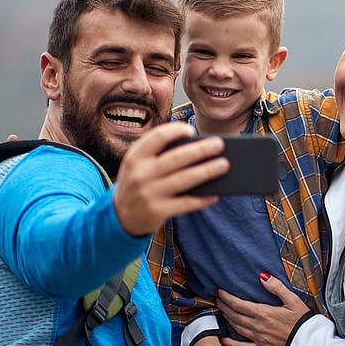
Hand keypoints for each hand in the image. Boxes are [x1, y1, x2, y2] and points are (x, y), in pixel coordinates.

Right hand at [110, 123, 228, 236]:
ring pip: (185, 180)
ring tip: (224, 165)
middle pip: (177, 158)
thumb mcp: (138, 164)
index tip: (192, 130)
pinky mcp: (158, 211)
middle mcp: (140, 174)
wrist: (121, 215)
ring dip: (207, 171)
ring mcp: (149, 193)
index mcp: (135, 156)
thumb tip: (196, 147)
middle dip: (201, 150)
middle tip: (220, 145)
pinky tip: (215, 194)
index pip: (157, 137)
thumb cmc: (138, 181)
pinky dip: (203, 199)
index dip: (176, 131)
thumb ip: (158, 153)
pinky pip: (186, 203)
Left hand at [218, 273, 311, 345]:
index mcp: (264, 313)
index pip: (239, 304)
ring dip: (227, 319)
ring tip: (222, 312)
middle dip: (224, 306)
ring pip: (237, 328)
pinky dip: (231, 344)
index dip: (227, 298)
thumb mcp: (293, 300)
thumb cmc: (303, 321)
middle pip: (235, 315)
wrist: (310, 343)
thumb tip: (262, 276)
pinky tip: (223, 340)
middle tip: (218, 301)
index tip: (219, 292)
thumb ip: (276, 287)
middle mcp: (257, 326)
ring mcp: (258, 339)